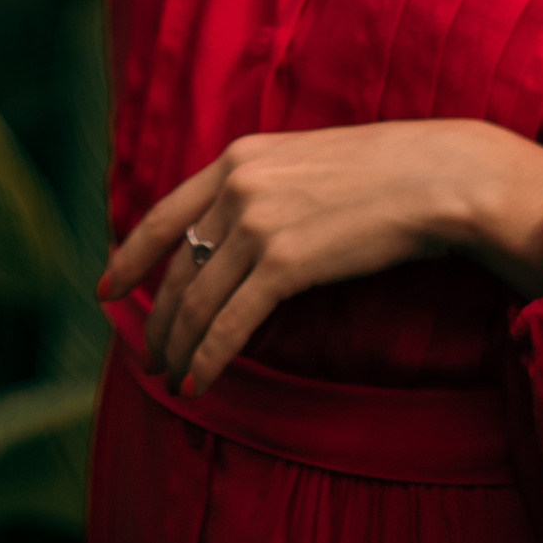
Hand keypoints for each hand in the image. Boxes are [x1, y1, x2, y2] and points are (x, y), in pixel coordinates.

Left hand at [99, 120, 542, 392]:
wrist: (436, 176)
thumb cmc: (384, 173)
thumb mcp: (305, 163)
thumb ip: (264, 190)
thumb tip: (238, 234)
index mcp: (237, 159)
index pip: (163, 214)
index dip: (130, 256)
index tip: (106, 289)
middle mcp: (237, 187)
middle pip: (177, 266)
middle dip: (157, 317)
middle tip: (148, 354)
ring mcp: (258, 224)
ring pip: (197, 300)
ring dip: (178, 346)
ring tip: (171, 376)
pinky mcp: (285, 263)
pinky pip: (231, 323)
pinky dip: (209, 358)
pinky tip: (198, 383)